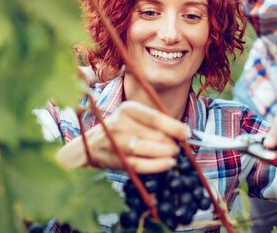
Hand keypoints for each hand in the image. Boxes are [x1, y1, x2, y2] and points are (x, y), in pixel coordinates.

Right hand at [57, 102, 188, 172]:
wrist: (90, 145)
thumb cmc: (120, 128)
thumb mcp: (132, 116)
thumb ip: (154, 120)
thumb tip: (182, 130)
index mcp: (127, 109)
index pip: (155, 118)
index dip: (174, 126)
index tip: (185, 133)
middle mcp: (121, 124)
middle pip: (156, 135)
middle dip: (172, 142)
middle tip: (178, 146)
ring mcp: (118, 144)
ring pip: (151, 150)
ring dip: (168, 153)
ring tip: (174, 154)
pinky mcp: (118, 161)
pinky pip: (143, 165)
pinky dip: (159, 165)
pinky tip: (168, 163)